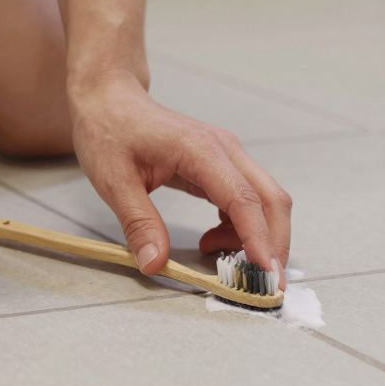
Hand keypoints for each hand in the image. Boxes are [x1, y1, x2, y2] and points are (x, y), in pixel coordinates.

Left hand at [69, 72, 292, 288]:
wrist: (109, 99)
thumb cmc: (109, 130)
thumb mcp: (114, 181)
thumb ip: (138, 223)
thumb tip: (156, 264)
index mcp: (200, 150)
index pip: (243, 199)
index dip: (258, 239)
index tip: (266, 274)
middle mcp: (224, 150)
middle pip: (271, 200)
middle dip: (275, 245)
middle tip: (264, 287)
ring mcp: (226, 156)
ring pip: (265, 201)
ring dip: (257, 238)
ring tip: (219, 259)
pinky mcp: (221, 165)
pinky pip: (247, 200)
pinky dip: (242, 228)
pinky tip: (211, 241)